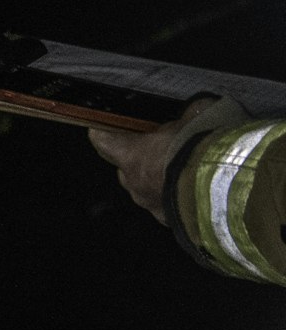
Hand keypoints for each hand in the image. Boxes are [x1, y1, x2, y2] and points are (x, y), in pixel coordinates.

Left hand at [87, 94, 232, 224]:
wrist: (228, 187)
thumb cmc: (204, 149)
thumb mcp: (197, 116)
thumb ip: (187, 114)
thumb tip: (193, 110)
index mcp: (131, 156)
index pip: (103, 141)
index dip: (103, 133)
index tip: (102, 127)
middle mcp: (134, 183)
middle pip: (126, 167)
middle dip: (140, 157)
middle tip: (161, 147)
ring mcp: (150, 205)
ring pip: (146, 188)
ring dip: (160, 178)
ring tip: (184, 168)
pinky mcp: (170, 219)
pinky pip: (167, 204)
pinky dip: (177, 196)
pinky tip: (196, 187)